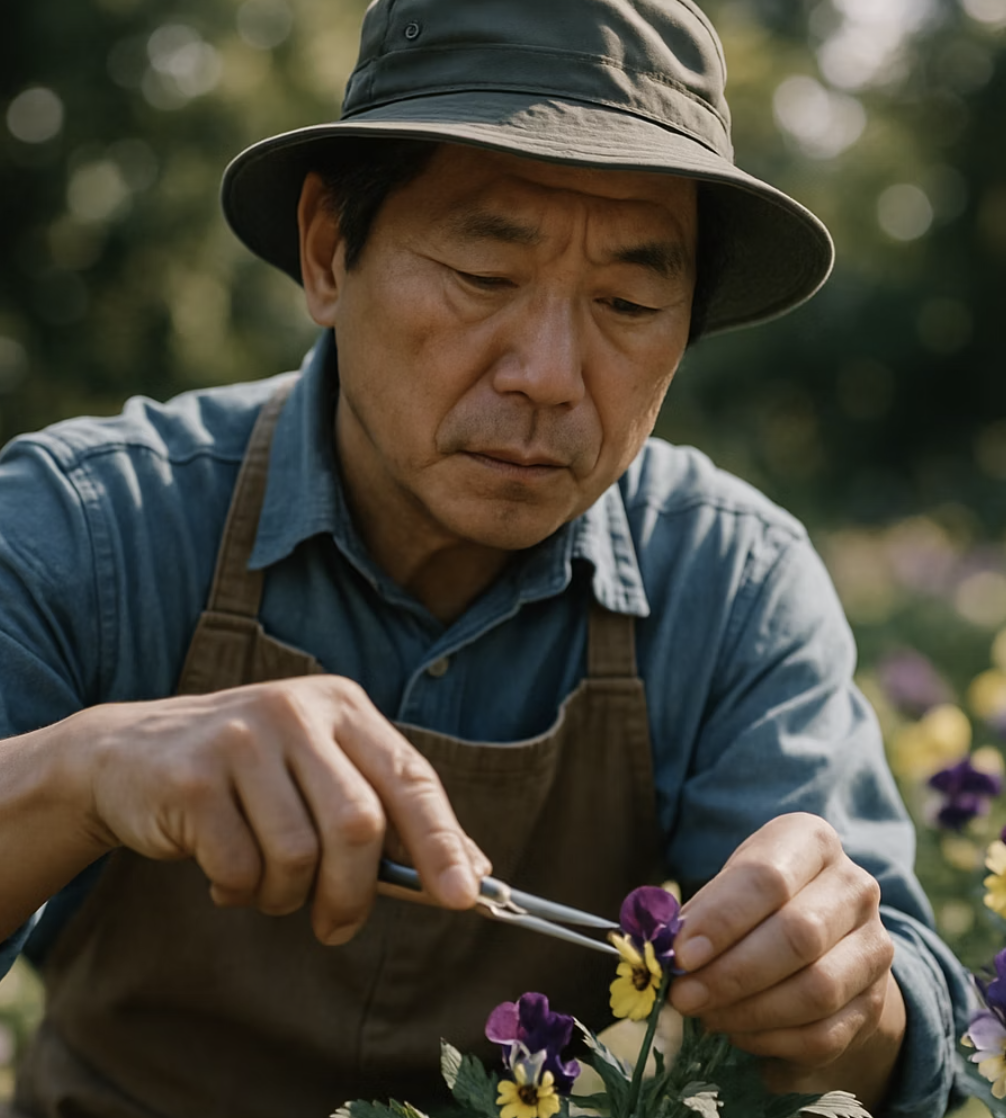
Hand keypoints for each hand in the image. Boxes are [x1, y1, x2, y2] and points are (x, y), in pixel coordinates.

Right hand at [75, 676, 489, 944]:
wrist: (126, 755)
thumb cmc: (246, 775)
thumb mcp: (319, 773)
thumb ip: (388, 816)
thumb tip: (470, 873)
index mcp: (342, 706)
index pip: (410, 778)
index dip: (442, 842)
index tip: (464, 897)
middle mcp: (297, 711)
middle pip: (358, 825)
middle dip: (355, 893)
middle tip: (336, 925)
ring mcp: (241, 739)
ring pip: (298, 854)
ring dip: (287, 897)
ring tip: (265, 886)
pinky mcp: (193, 777)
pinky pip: (240, 868)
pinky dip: (239, 892)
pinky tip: (224, 875)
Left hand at [668, 813, 904, 1107]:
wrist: (824, 938)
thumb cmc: (757, 904)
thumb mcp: (728, 888)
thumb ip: (699, 915)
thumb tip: (664, 951)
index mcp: (810, 841)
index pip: (766, 878)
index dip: (721, 920)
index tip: (680, 955)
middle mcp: (853, 886)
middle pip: (797, 935)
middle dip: (731, 973)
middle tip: (685, 997)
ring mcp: (874, 945)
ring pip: (816, 989)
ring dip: (750, 1012)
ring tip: (707, 1017)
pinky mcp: (874, 1000)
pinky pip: (824, 1033)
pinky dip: (774, 1041)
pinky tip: (739, 1035)